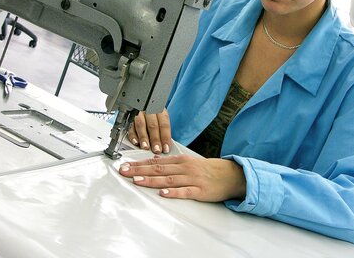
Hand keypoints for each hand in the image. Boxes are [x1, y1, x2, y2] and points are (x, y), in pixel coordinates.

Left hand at [119, 154, 246, 201]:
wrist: (228, 175)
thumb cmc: (206, 169)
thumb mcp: (188, 162)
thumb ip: (171, 163)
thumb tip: (153, 160)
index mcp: (180, 160)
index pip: (156, 162)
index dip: (140, 164)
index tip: (126, 165)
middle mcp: (184, 168)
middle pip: (158, 169)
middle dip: (139, 171)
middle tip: (124, 172)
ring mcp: (191, 179)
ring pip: (168, 179)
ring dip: (151, 181)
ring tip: (137, 182)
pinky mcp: (199, 191)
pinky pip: (184, 191)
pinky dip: (173, 192)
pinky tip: (163, 193)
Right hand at [127, 109, 171, 153]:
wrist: (141, 101)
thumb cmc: (154, 115)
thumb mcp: (161, 119)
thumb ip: (162, 131)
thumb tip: (164, 146)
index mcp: (160, 110)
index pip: (164, 124)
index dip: (165, 137)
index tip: (166, 148)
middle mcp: (149, 110)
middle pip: (153, 125)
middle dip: (155, 139)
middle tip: (156, 150)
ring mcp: (139, 113)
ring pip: (141, 124)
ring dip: (143, 137)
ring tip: (146, 147)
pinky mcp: (129, 117)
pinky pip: (130, 126)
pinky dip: (133, 135)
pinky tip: (136, 142)